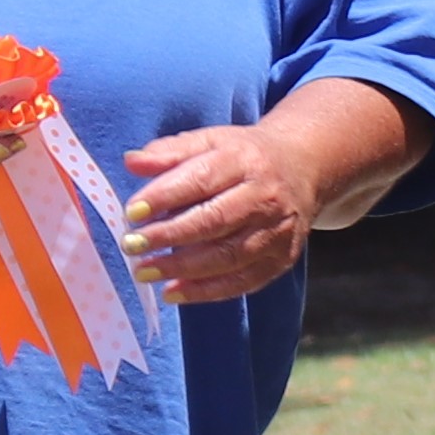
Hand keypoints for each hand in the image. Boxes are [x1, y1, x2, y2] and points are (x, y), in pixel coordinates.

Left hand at [120, 118, 323, 304]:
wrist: (303, 168)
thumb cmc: (244, 156)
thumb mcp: (210, 141)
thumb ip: (171, 152)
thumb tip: (132, 163)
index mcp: (244, 160)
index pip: (202, 179)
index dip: (165, 196)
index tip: (131, 212)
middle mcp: (265, 196)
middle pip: (215, 221)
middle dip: (169, 236)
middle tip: (131, 246)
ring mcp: (277, 231)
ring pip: (228, 256)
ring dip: (182, 268)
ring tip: (144, 272)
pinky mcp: (282, 258)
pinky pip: (243, 281)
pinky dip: (206, 291)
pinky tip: (173, 293)